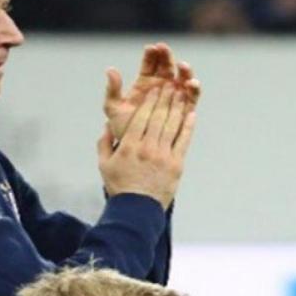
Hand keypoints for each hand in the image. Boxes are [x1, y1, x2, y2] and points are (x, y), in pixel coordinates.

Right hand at [97, 82, 195, 208]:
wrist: (137, 210)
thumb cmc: (119, 187)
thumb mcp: (104, 165)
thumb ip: (104, 144)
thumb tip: (106, 126)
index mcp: (129, 146)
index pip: (140, 117)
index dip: (148, 101)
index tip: (154, 89)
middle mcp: (147, 148)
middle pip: (157, 118)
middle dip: (165, 99)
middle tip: (170, 85)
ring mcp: (163, 156)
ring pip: (171, 126)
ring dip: (177, 108)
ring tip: (181, 94)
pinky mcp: (176, 164)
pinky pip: (183, 141)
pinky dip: (188, 127)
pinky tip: (191, 115)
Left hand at [104, 42, 200, 139]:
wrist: (136, 150)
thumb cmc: (123, 129)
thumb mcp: (114, 109)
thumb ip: (112, 90)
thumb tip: (110, 69)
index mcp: (145, 83)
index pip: (150, 63)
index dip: (151, 54)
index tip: (150, 48)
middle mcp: (162, 86)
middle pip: (168, 66)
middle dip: (167, 56)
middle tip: (165, 49)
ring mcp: (175, 96)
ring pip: (182, 79)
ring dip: (184, 70)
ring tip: (183, 66)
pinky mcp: (185, 109)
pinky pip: (192, 97)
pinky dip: (194, 89)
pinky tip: (192, 83)